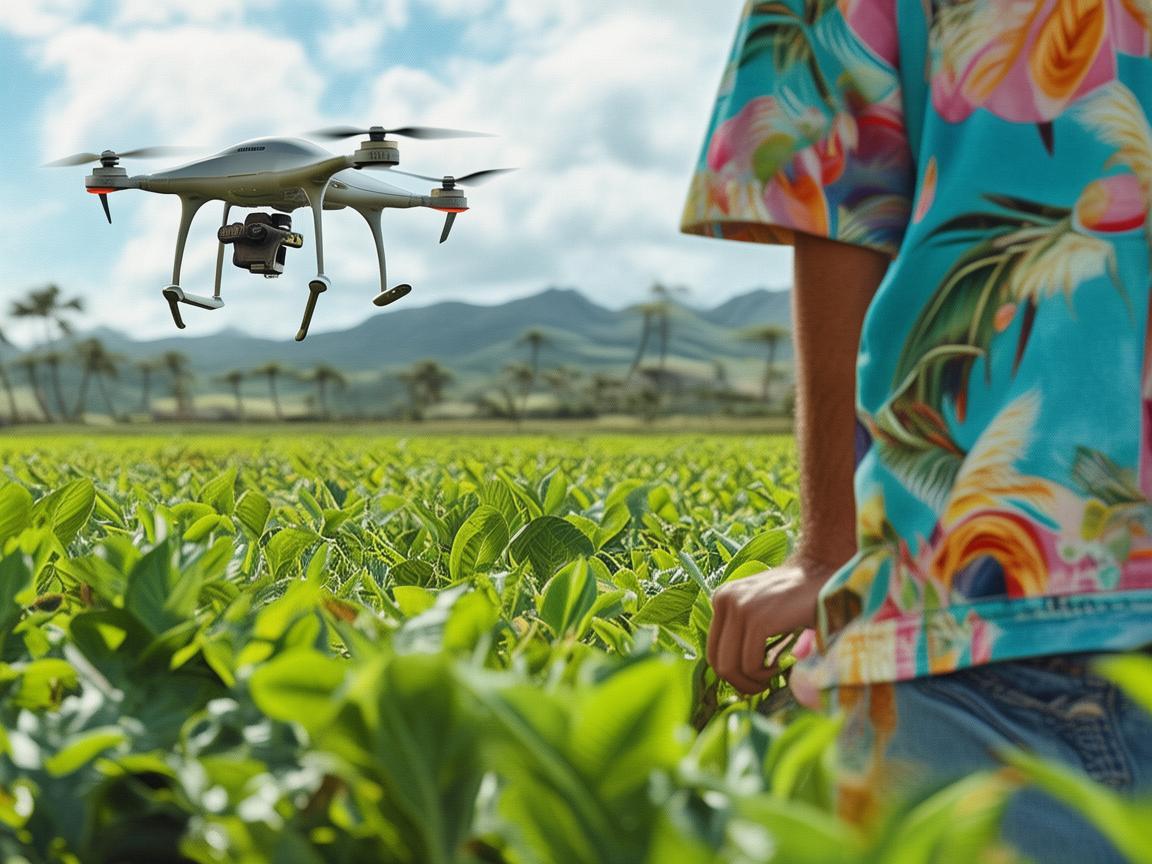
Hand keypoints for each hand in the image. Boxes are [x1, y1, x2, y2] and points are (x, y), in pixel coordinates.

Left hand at [706, 553, 837, 694]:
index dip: (731, 674)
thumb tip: (730, 674)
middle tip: (762, 686)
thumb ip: (741, 633)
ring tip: (772, 675)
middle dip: (739, 683)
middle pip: (717, 662)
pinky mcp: (756, 619)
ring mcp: (738, 608)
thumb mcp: (759, 611)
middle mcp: (724, 600)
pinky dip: (765, 674)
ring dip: (753, 681)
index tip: (752, 680)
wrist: (825, 574)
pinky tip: (779, 665)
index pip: (712, 651)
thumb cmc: (798, 600)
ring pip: (730, 667)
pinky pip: (750, 664)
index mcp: (721, 599)